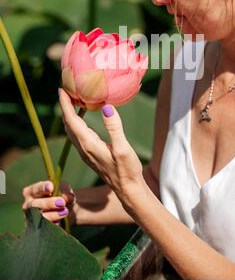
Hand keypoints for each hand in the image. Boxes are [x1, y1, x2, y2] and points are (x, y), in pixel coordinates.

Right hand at [22, 180, 75, 224]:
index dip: (42, 188)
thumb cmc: (60, 195)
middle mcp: (28, 204)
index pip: (35, 189)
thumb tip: (65, 198)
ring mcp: (30, 217)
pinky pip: (43, 227)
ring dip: (52, 215)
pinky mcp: (35, 228)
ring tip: (65, 211)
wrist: (64, 210)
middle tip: (62, 202)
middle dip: (48, 203)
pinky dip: (52, 224)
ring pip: (39, 217)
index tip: (51, 187)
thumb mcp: (64, 190)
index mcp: (32, 191)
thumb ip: (65, 192)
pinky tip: (59, 222)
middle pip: (35, 204)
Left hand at [58, 88, 144, 207]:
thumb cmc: (127, 170)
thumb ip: (114, 127)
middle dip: (65, 106)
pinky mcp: (90, 154)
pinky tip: (83, 117)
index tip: (61, 89)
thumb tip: (106, 107)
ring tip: (73, 100)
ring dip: (70, 114)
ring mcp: (86, 152)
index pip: (71, 120)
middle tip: (67, 89)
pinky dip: (76, 122)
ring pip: (72, 130)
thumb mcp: (123, 148)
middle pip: (68, 124)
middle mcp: (83, 148)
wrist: (128, 190)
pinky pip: (78, 134)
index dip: (65, 104)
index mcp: (88, 144)